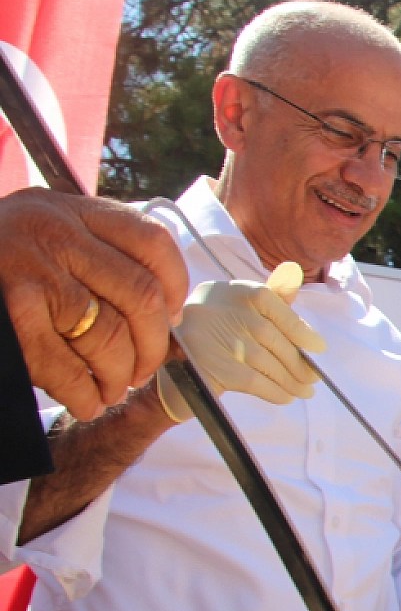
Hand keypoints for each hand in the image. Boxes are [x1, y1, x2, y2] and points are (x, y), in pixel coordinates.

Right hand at [0, 189, 188, 420]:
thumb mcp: (42, 234)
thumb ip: (95, 257)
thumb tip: (167, 316)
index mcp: (68, 209)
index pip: (151, 242)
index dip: (175, 286)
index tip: (173, 317)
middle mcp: (53, 232)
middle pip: (140, 296)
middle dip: (152, 346)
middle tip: (143, 369)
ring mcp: (30, 270)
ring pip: (107, 335)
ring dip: (119, 375)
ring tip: (112, 389)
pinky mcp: (11, 311)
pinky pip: (64, 365)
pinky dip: (83, 393)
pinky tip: (86, 401)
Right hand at [155, 280, 324, 420]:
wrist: (169, 372)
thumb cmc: (212, 335)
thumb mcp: (236, 307)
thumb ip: (268, 294)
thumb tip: (295, 271)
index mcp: (230, 291)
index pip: (273, 304)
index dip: (300, 329)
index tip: (318, 347)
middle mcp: (222, 310)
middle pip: (273, 338)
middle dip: (298, 362)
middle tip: (312, 378)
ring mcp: (216, 339)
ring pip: (268, 362)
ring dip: (291, 381)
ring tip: (304, 391)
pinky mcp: (214, 368)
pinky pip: (257, 382)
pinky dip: (276, 391)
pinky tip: (285, 397)